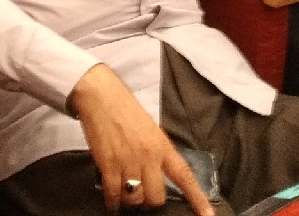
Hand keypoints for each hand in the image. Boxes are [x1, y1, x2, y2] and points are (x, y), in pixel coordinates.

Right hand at [69, 64, 213, 215]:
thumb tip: (159, 174)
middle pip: (156, 196)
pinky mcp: (109, 164)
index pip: (184, 176)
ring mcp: (128, 161)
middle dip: (150, 202)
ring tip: (125, 196)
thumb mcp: (150, 129)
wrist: (101, 96)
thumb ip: (157, 152)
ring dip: (130, 202)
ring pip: (135, 198)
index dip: (197, 198)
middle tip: (143, 196)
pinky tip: (112, 202)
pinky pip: (114, 193)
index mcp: (163, 146)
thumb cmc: (126, 109)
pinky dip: (113, 202)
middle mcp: (148, 156)